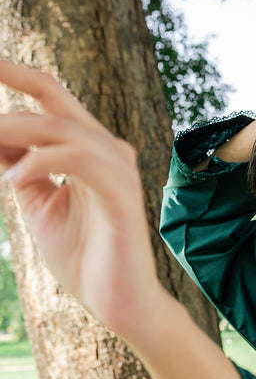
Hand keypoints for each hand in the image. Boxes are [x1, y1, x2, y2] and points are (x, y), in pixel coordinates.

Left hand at [0, 61, 168, 340]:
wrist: (119, 303)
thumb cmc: (83, 257)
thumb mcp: (38, 203)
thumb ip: (20, 166)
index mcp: (88, 148)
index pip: (47, 99)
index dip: (11, 75)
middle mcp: (106, 148)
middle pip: (53, 95)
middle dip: (9, 75)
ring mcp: (117, 167)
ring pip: (58, 127)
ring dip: (11, 130)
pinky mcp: (121, 192)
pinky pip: (77, 160)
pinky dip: (39, 163)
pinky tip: (13, 179)